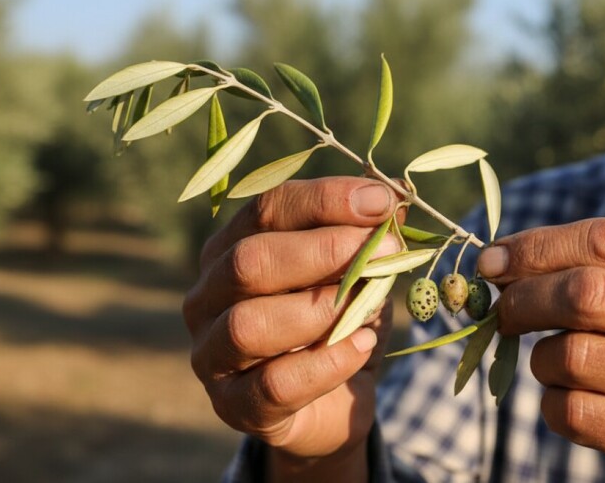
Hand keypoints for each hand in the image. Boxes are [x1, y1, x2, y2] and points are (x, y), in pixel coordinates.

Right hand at [182, 177, 400, 476]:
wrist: (332, 405)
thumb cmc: (337, 326)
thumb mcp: (358, 276)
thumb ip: (366, 241)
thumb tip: (396, 200)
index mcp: (231, 249)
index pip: (267, 209)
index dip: (325, 200)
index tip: (382, 201)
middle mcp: (208, 297)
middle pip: (249, 261)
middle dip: (324, 250)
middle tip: (386, 250)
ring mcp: (213, 355)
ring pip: (249, 325)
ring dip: (318, 309)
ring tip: (369, 304)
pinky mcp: (234, 405)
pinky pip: (274, 384)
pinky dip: (326, 364)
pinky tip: (363, 346)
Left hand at [478, 218, 604, 481]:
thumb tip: (501, 261)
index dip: (535, 247)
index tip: (491, 261)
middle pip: (584, 293)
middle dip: (523, 300)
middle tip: (503, 312)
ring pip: (570, 355)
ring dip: (542, 360)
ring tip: (558, 365)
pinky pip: (571, 411)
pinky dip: (551, 405)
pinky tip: (570, 401)